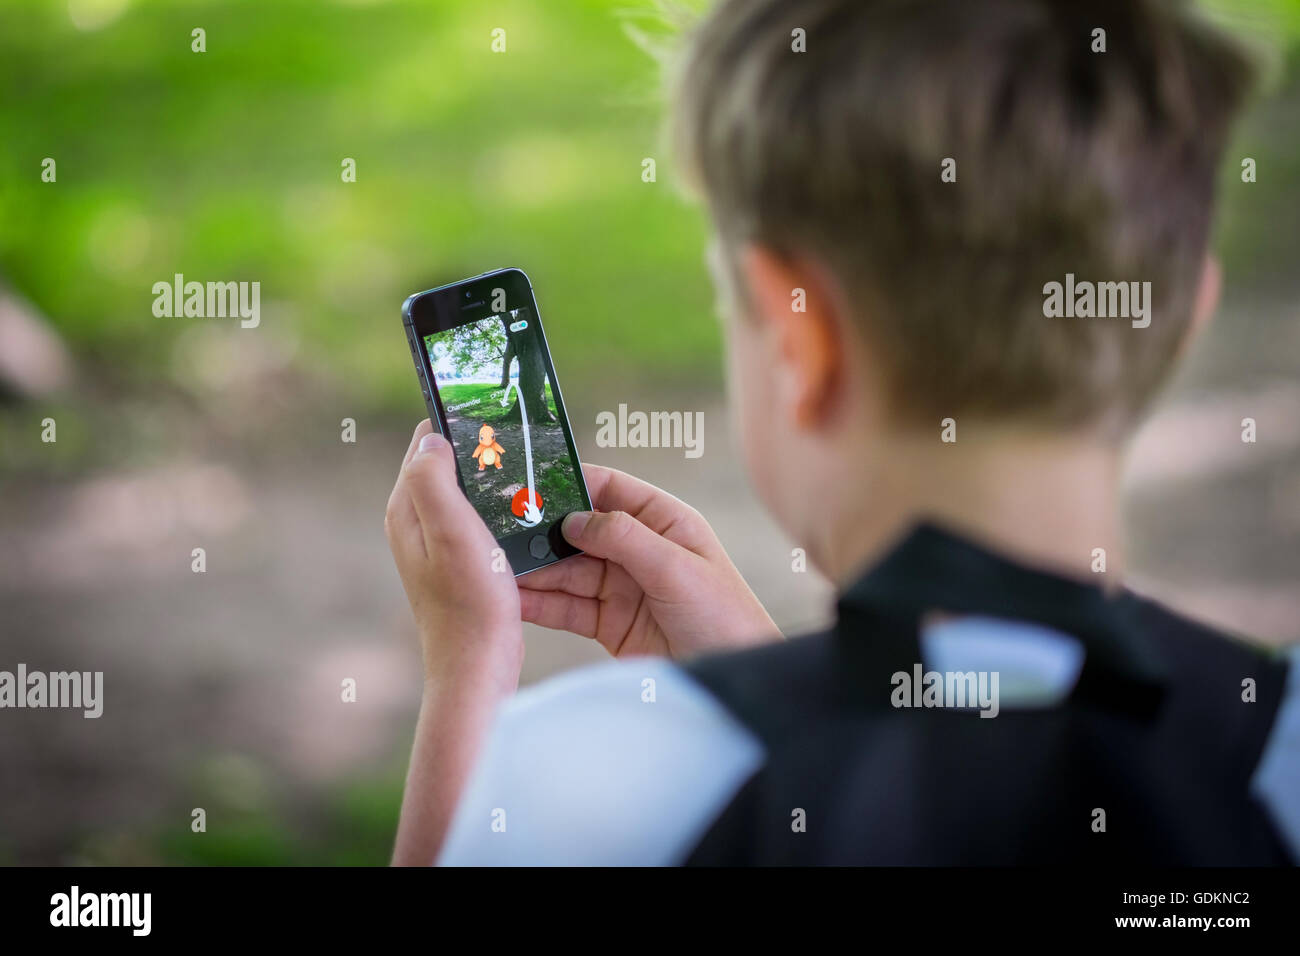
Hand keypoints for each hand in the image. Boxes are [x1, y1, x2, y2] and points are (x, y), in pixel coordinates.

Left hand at [385, 420, 522, 690]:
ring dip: (495, 482)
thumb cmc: (468, 603)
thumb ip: (433, 480)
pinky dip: (503, 511)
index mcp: (408, 509)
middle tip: (522, 443)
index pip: (427, 442)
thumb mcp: (451, 532)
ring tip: (531, 473)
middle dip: (481, 451)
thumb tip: (432, 438)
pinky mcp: (462, 564)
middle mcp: (417, 523)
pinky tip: (529, 516)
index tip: (495, 417)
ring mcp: (439, 545)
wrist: (477, 668)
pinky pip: (482, 521)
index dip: (458, 424)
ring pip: (469, 493)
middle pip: (450, 465)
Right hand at [518, 464, 780, 657]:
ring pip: (566, 571)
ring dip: (533, 570)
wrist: (734, 684)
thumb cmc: (725, 619)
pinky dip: (538, 604)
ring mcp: (622, 587)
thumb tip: (574, 518)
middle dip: (540, 532)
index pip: (609, 489)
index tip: (528, 487)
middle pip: (578, 531)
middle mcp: (639, 550)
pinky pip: (566, 607)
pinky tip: (511, 599)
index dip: (569, 484)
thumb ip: (625, 539)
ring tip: (495, 567)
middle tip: (498, 531)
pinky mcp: (609, 623)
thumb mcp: (677, 570)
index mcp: (664, 522)